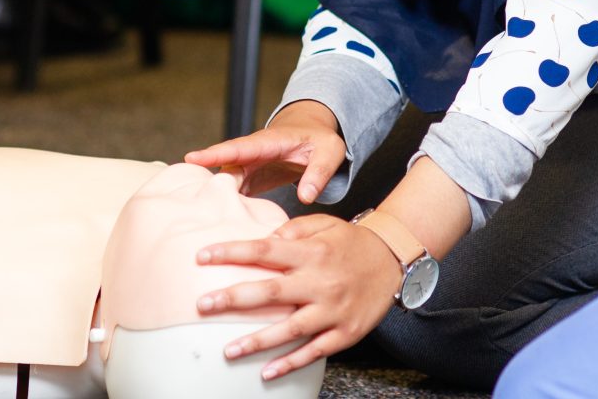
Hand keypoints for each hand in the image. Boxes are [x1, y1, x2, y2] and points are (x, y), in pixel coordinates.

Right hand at [184, 100, 345, 202]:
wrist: (311, 134)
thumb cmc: (320, 139)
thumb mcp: (330, 151)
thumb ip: (319, 172)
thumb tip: (306, 196)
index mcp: (269, 142)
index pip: (239, 147)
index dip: (216, 153)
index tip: (192, 158)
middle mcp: (253, 153)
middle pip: (226, 166)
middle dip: (207, 178)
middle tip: (191, 197)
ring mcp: (249, 166)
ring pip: (227, 181)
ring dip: (217, 197)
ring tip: (205, 218)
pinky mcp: (250, 179)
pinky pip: (235, 192)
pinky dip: (228, 205)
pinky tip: (224, 223)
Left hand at [196, 213, 402, 379]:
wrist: (394, 260)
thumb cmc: (352, 242)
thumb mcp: (325, 224)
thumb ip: (293, 230)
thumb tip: (265, 239)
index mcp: (312, 252)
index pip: (264, 251)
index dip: (232, 252)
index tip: (202, 256)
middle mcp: (320, 281)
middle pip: (271, 292)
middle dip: (233, 299)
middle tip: (202, 305)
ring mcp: (333, 310)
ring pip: (290, 329)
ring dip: (257, 341)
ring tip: (227, 351)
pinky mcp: (346, 332)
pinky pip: (315, 351)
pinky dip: (291, 362)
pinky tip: (267, 372)